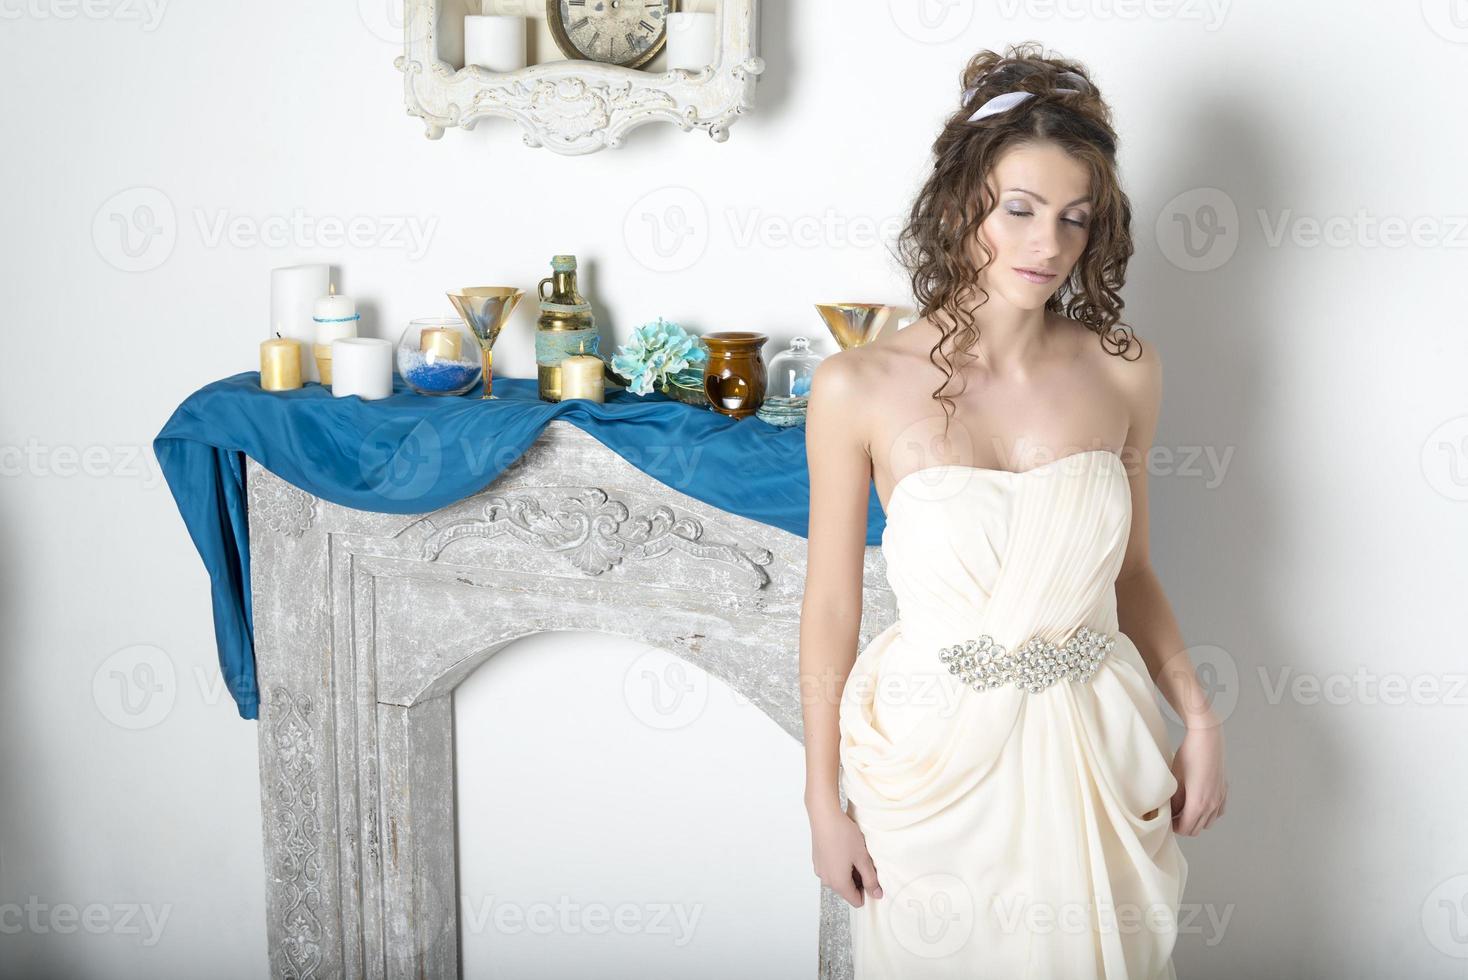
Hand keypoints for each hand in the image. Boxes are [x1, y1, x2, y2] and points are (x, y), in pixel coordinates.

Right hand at [808, 803, 882, 906]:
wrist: (824, 816)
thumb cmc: (843, 835)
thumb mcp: (862, 858)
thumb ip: (871, 879)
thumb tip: (877, 895)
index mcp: (839, 883)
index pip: (856, 901)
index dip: (867, 891)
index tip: (871, 875)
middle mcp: (827, 880)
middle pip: (847, 890)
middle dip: (858, 880)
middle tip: (864, 860)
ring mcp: (820, 870)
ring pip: (840, 879)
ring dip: (849, 871)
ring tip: (854, 852)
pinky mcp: (817, 861)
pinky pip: (832, 870)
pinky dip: (840, 864)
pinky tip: (843, 848)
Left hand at [1170, 721, 1226, 835]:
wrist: (1207, 738)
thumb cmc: (1188, 756)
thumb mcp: (1175, 779)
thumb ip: (1175, 801)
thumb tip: (1172, 812)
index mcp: (1198, 804)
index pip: (1186, 829)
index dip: (1174, 828)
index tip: (1166, 821)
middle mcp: (1212, 805)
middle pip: (1197, 829)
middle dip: (1183, 826)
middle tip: (1172, 816)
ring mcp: (1220, 798)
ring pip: (1208, 822)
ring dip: (1196, 820)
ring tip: (1184, 809)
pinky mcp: (1224, 791)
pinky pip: (1218, 812)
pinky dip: (1208, 813)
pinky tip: (1199, 803)